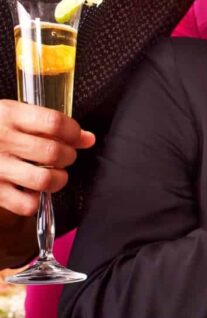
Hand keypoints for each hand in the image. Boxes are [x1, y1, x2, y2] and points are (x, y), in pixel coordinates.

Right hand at [0, 100, 94, 216]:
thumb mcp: (8, 113)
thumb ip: (46, 123)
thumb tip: (87, 138)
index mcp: (7, 115)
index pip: (54, 123)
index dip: (74, 132)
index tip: (78, 137)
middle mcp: (1, 140)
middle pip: (54, 152)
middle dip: (69, 156)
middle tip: (64, 156)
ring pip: (45, 179)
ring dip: (59, 179)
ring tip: (54, 174)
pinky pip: (26, 204)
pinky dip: (36, 200)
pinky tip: (32, 190)